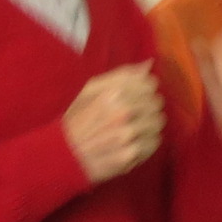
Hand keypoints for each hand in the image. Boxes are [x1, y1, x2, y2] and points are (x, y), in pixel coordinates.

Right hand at [63, 62, 164, 183]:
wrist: (63, 157)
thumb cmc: (76, 121)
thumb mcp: (88, 92)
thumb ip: (121, 76)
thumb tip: (149, 64)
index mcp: (111, 94)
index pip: (150, 84)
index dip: (143, 90)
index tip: (134, 98)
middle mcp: (122, 113)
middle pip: (157, 103)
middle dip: (147, 107)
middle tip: (133, 115)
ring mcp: (127, 135)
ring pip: (158, 122)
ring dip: (149, 125)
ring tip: (132, 129)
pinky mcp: (131, 155)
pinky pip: (155, 142)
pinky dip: (147, 142)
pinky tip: (132, 142)